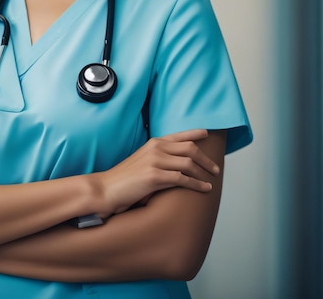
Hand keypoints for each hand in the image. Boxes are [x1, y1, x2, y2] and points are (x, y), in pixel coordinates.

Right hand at [97, 129, 219, 216]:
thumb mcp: (142, 161)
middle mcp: (156, 148)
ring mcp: (155, 161)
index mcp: (153, 143)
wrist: (107, 188)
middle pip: (189, 148)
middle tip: (215, 168)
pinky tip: (204, 188)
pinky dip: (196, 184)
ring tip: (211, 180)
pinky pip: (182, 179)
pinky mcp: (155, 176)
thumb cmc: (125, 178)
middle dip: (205, 158)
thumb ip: (158, 157)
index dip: (195, 133)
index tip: (207, 134)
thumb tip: (176, 162)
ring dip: (203, 172)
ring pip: (188, 163)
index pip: (179, 135)